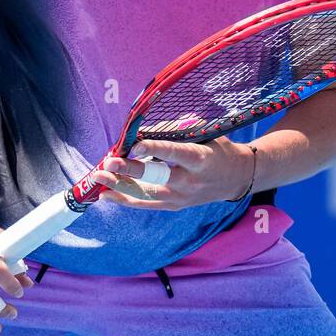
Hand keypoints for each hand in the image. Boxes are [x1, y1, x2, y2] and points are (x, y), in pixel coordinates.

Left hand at [92, 137, 254, 210]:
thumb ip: (176, 130)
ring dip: (120, 187)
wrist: (236, 178)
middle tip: (109, 163)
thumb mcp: (205, 134)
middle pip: (156, 179)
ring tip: (99, 179)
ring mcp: (181, 198)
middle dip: (131, 171)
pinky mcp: (174, 206)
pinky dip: (125, 199)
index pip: (175, 153)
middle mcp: (190, 182)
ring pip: (146, 195)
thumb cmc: (218, 149)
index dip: (155, 149)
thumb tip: (143, 131)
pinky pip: (146, 204)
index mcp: (201, 159)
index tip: (135, 145)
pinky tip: (106, 194)